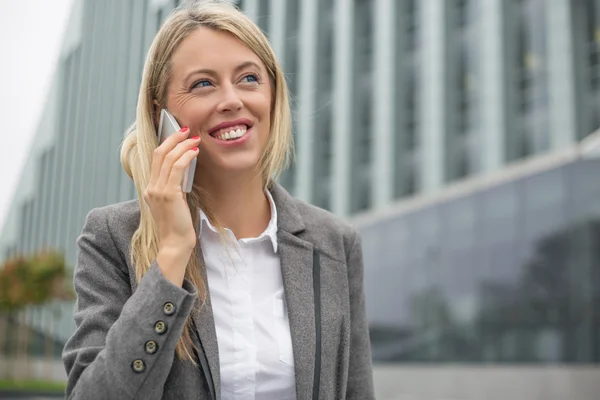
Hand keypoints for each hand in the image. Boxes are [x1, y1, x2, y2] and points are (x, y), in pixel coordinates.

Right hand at [143, 126, 200, 285]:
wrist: (175, 244)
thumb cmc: (178, 226)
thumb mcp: (175, 202)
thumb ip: (176, 186)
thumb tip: (186, 168)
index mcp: (150, 189)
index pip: (156, 159)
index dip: (167, 143)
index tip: (179, 134)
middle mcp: (150, 187)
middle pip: (159, 153)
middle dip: (173, 138)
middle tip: (186, 129)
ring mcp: (157, 191)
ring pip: (168, 158)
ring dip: (182, 145)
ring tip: (194, 139)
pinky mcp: (168, 195)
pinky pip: (177, 169)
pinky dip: (186, 157)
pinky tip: (195, 152)